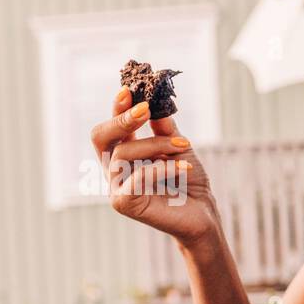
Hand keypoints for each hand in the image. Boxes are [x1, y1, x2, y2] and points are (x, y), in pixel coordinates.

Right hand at [90, 88, 219, 246]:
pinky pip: (135, 177)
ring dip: (157, 144)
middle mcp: (114, 169)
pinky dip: (161, 167)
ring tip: (184, 145)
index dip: (116, 108)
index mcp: (122, 153)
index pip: (110, 127)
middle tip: (145, 109)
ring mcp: (115, 187)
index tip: (129, 90)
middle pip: (100, 137)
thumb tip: (155, 104)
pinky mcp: (123, 203)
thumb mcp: (179, 147)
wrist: (203, 213)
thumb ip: (165, 128)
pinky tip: (184, 166)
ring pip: (124, 153)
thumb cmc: (189, 181)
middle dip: (121, 119)